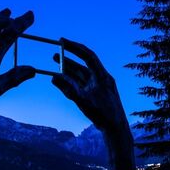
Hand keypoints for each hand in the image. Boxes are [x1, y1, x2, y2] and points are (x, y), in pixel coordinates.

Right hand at [52, 38, 134, 169]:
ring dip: (68, 70)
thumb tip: (53, 78)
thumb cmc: (103, 114)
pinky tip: (61, 81)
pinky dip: (71, 82)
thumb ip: (68, 89)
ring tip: (55, 65)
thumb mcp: (83, 100)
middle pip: (83, 65)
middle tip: (55, 55)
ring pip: (81, 75)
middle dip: (69, 59)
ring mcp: (98, 86)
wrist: (115, 128)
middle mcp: (101, 78)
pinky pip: (81, 85)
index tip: (62, 41)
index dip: (75, 47)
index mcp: (102, 76)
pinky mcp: (95, 95)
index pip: (88, 55)